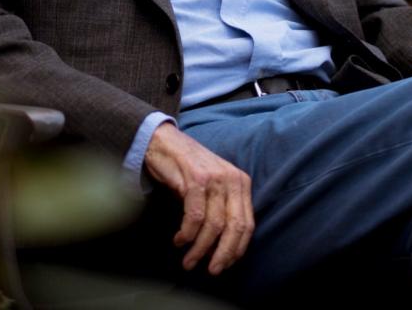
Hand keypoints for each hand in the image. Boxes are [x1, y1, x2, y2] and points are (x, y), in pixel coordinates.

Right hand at [143, 122, 254, 275]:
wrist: (163, 142)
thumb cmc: (187, 169)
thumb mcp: (212, 186)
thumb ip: (220, 209)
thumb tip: (221, 248)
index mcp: (241, 183)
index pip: (248, 224)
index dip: (237, 249)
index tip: (225, 264)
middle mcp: (232, 180)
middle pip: (234, 227)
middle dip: (223, 254)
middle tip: (212, 270)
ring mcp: (215, 178)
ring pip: (214, 225)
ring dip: (200, 248)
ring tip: (188, 260)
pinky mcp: (195, 178)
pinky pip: (195, 216)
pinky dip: (187, 233)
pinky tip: (179, 240)